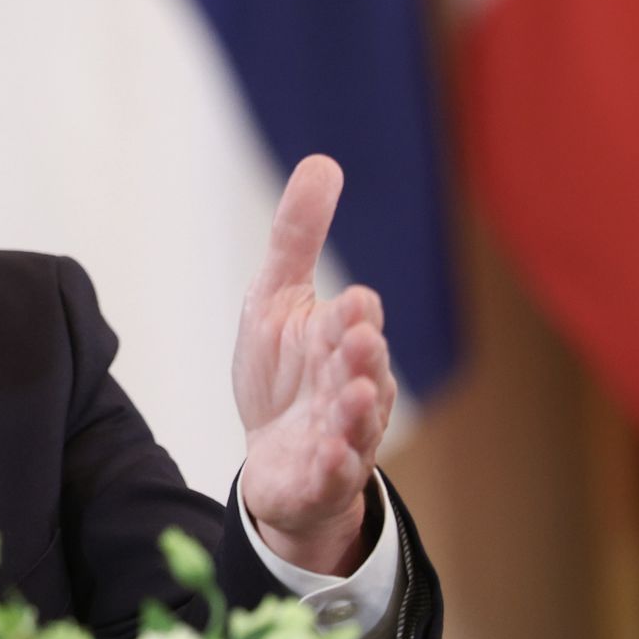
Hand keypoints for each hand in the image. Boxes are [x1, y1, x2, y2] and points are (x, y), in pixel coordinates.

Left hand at [232, 156, 395, 574]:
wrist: (275, 457)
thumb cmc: (282, 372)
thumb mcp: (276, 298)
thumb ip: (297, 237)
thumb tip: (322, 161)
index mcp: (341, 341)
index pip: (352, 321)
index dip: (352, 314)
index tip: (352, 302)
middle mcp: (352, 387)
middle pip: (362, 370)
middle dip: (363, 357)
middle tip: (359, 340)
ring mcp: (341, 435)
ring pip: (357, 423)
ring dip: (358, 410)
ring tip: (357, 396)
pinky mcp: (321, 477)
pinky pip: (333, 474)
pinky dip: (334, 466)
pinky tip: (330, 457)